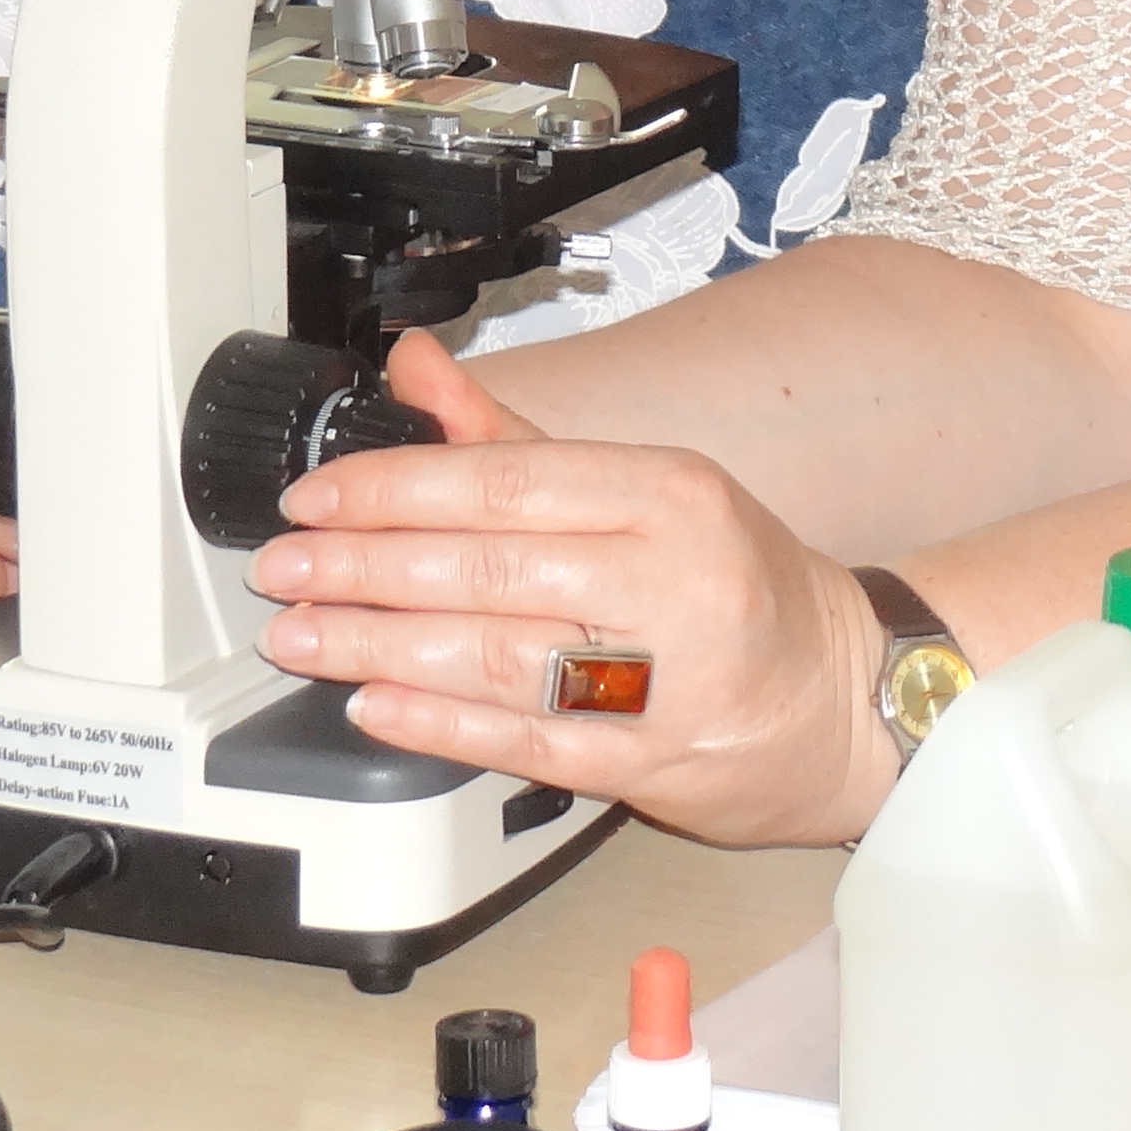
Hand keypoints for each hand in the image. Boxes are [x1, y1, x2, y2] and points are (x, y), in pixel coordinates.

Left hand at [247, 329, 901, 845]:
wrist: (846, 697)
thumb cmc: (736, 587)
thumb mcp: (649, 490)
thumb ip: (516, 439)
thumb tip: (416, 368)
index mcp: (671, 492)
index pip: (510, 480)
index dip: (397, 490)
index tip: (316, 499)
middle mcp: (673, 578)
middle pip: (492, 569)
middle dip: (367, 568)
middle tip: (284, 570)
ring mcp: (666, 678)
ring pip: (498, 656)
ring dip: (380, 646)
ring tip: (303, 636)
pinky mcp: (653, 762)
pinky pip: (526, 742)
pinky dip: (441, 726)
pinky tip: (376, 707)